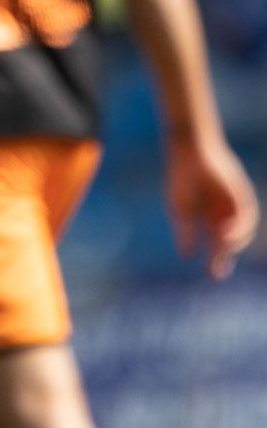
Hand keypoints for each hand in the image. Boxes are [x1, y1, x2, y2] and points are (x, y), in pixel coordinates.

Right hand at [164, 135, 258, 277]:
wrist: (189, 152)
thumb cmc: (180, 179)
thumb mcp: (180, 210)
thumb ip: (185, 232)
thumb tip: (186, 256)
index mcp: (210, 217)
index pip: (217, 244)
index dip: (215, 259)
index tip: (212, 275)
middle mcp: (226, 214)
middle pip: (230, 241)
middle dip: (224, 256)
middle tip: (217, 271)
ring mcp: (235, 205)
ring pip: (242, 231)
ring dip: (234, 243)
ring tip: (220, 250)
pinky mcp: (242, 195)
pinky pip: (247, 216)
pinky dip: (239, 228)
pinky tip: (225, 234)